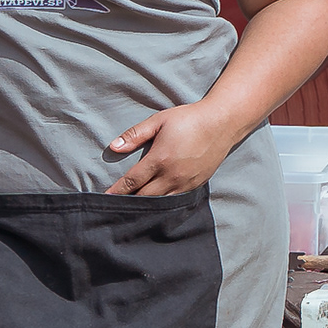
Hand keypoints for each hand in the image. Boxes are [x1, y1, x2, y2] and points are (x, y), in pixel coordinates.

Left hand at [109, 98, 243, 197]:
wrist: (222, 123)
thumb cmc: (188, 119)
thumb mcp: (159, 121)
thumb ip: (135, 135)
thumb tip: (114, 147)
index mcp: (160, 159)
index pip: (132, 181)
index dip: (117, 191)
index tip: (105, 197)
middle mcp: (172, 175)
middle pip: (144, 197)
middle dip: (129, 201)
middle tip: (116, 205)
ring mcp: (185, 183)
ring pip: (160, 202)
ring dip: (146, 206)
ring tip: (133, 209)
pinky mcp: (196, 185)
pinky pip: (175, 199)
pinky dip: (163, 203)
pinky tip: (156, 204)